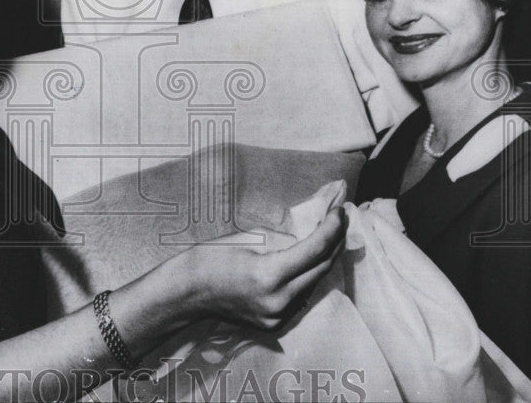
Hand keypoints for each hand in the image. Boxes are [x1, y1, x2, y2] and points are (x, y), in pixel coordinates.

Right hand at [176, 207, 345, 330]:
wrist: (189, 292)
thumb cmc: (213, 257)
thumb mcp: (250, 237)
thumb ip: (285, 237)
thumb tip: (315, 229)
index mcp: (269, 275)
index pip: (314, 250)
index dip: (332, 227)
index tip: (340, 208)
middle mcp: (279, 300)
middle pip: (322, 268)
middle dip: (335, 240)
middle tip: (341, 216)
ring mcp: (279, 316)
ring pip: (315, 282)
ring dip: (325, 257)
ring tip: (331, 232)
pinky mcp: (277, 323)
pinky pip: (302, 294)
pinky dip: (310, 274)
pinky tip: (312, 257)